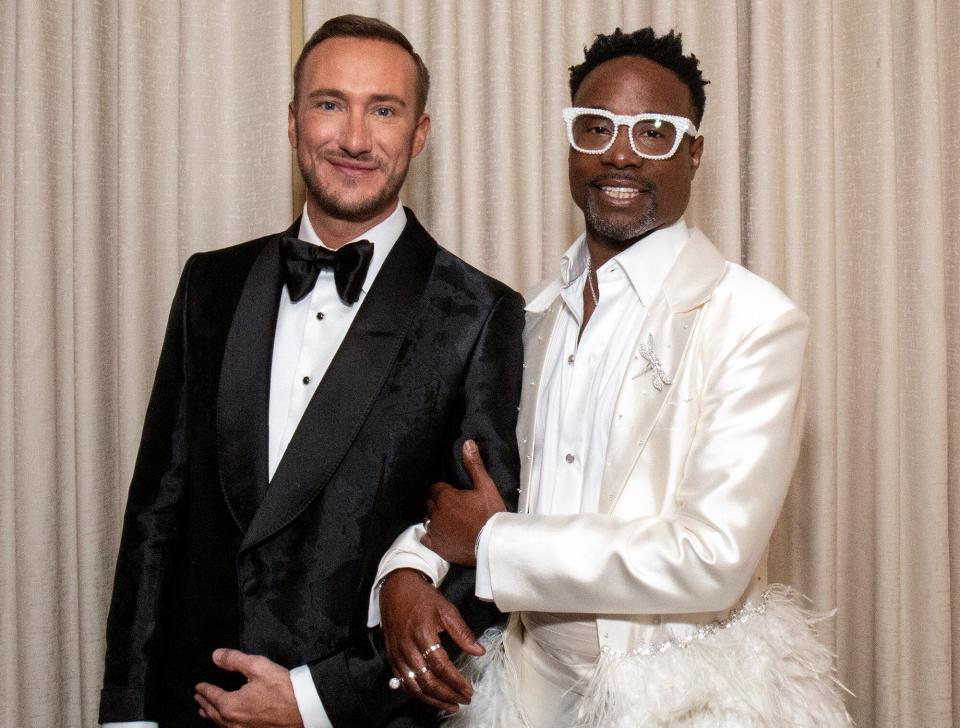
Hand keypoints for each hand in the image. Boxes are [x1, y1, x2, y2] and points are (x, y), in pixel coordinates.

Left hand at [194, 648, 302, 727]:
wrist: (304, 709)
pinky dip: (223, 725)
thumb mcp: (258, 666)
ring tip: (205, 712)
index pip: (212, 696)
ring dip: (211, 716)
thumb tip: (215, 655)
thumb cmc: (282, 687)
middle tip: (198, 698)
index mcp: (231, 705)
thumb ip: (234, 660)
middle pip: (214, 713)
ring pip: (221, 724)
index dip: (204, 690)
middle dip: (204, 704)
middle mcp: (233, 722)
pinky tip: (226, 724)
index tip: (198, 687)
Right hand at [380, 568, 484, 713]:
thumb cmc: (422, 598)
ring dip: (432, 699)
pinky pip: (402, 681)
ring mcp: (397, 653)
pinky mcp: (391, 656)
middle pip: (427, 680)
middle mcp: (407, 646)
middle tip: (462, 701)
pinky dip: (416, 692)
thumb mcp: (446, 610)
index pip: (441, 667)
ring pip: (413, 686)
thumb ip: (462, 633)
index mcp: (423, 634)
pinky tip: (429, 696)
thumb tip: (479, 651)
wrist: (396, 587)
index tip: (469, 690)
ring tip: (449, 705)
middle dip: (447, 695)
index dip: (456, 682)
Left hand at [421, 440, 505, 565]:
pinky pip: (425, 537)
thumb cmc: (491, 515)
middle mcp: (436, 513)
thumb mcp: (485, 486)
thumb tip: (467, 444)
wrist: (493, 544)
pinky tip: (439, 533)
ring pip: (427, 518)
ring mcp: (435, 530)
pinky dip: (430, 534)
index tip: (452, 492)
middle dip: (438, 501)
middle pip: (430, 502)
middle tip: (452, 504)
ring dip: (435, 517)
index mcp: (445, 497)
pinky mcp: (436, 546)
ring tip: (448, 518)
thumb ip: (473, 465)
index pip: (436, 487)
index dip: (444, 489)